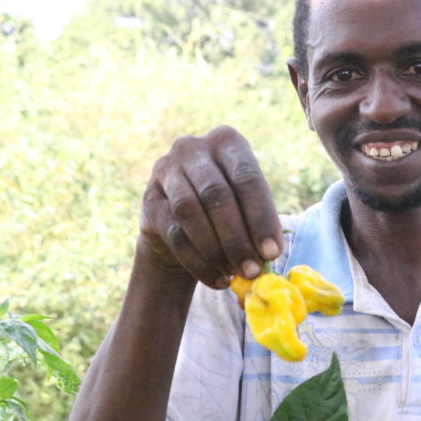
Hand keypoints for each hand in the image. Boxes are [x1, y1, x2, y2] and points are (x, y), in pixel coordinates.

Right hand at [138, 125, 282, 288]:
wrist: (182, 219)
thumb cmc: (228, 208)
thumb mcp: (247, 203)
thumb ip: (259, 222)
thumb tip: (268, 254)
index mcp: (226, 141)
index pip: (246, 178)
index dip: (261, 218)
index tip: (272, 253)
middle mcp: (192, 148)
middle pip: (216, 195)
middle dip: (237, 238)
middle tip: (252, 270)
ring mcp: (165, 171)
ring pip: (190, 213)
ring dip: (216, 251)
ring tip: (234, 275)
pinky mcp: (149, 200)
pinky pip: (175, 234)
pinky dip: (199, 262)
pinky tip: (217, 279)